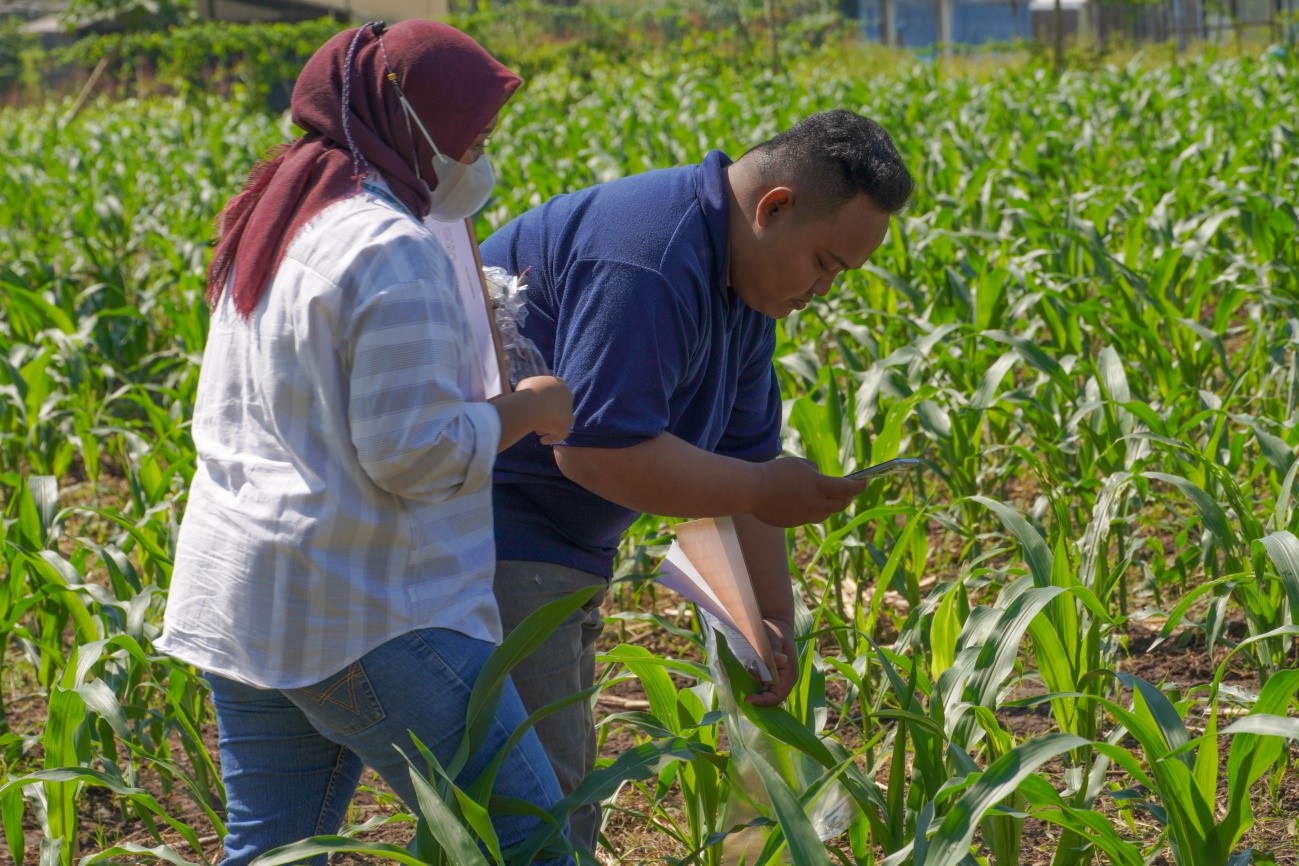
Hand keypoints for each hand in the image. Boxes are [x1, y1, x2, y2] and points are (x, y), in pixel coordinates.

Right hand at [514, 375, 573, 444]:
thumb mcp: (525, 385)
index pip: (557, 393)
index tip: (537, 408)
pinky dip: (552, 438)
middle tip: (537, 420)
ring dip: (550, 427)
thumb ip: (531, 390)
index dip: (547, 402)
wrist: (529, 405)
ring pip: (561, 421)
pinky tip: (543, 441)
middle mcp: (568, 396)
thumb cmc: (525, 393)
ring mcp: (568, 412)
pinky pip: (560, 434)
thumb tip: (528, 396)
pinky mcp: (565, 426)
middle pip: (560, 408)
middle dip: (549, 415)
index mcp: (560, 384)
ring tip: (537, 431)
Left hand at [747, 618, 797, 705]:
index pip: (777, 696)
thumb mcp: (775, 638)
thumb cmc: (777, 631)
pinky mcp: (765, 675)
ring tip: (739, 676)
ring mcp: (773, 679)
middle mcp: (782, 681)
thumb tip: (781, 659)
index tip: (748, 698)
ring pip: (760, 691)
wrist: (774, 623)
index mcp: (789, 676)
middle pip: (768, 697)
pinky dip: (747, 681)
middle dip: (754, 695)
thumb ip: (774, 649)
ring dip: (749, 687)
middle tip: (739, 689)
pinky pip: (755, 683)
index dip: (763, 701)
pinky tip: (740, 672)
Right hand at [749, 457, 868, 526]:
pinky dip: (813, 510)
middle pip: (839, 505)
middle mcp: (816, 505)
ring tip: (830, 499)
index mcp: (819, 487)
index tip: (865, 482)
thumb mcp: (801, 465)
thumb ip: (815, 474)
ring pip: (825, 514)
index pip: (847, 489)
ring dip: (831, 506)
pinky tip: (807, 503)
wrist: (752, 490)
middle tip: (849, 490)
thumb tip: (819, 484)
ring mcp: (804, 517)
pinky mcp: (793, 523)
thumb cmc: (776, 472)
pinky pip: (809, 517)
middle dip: (847, 497)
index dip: (859, 486)